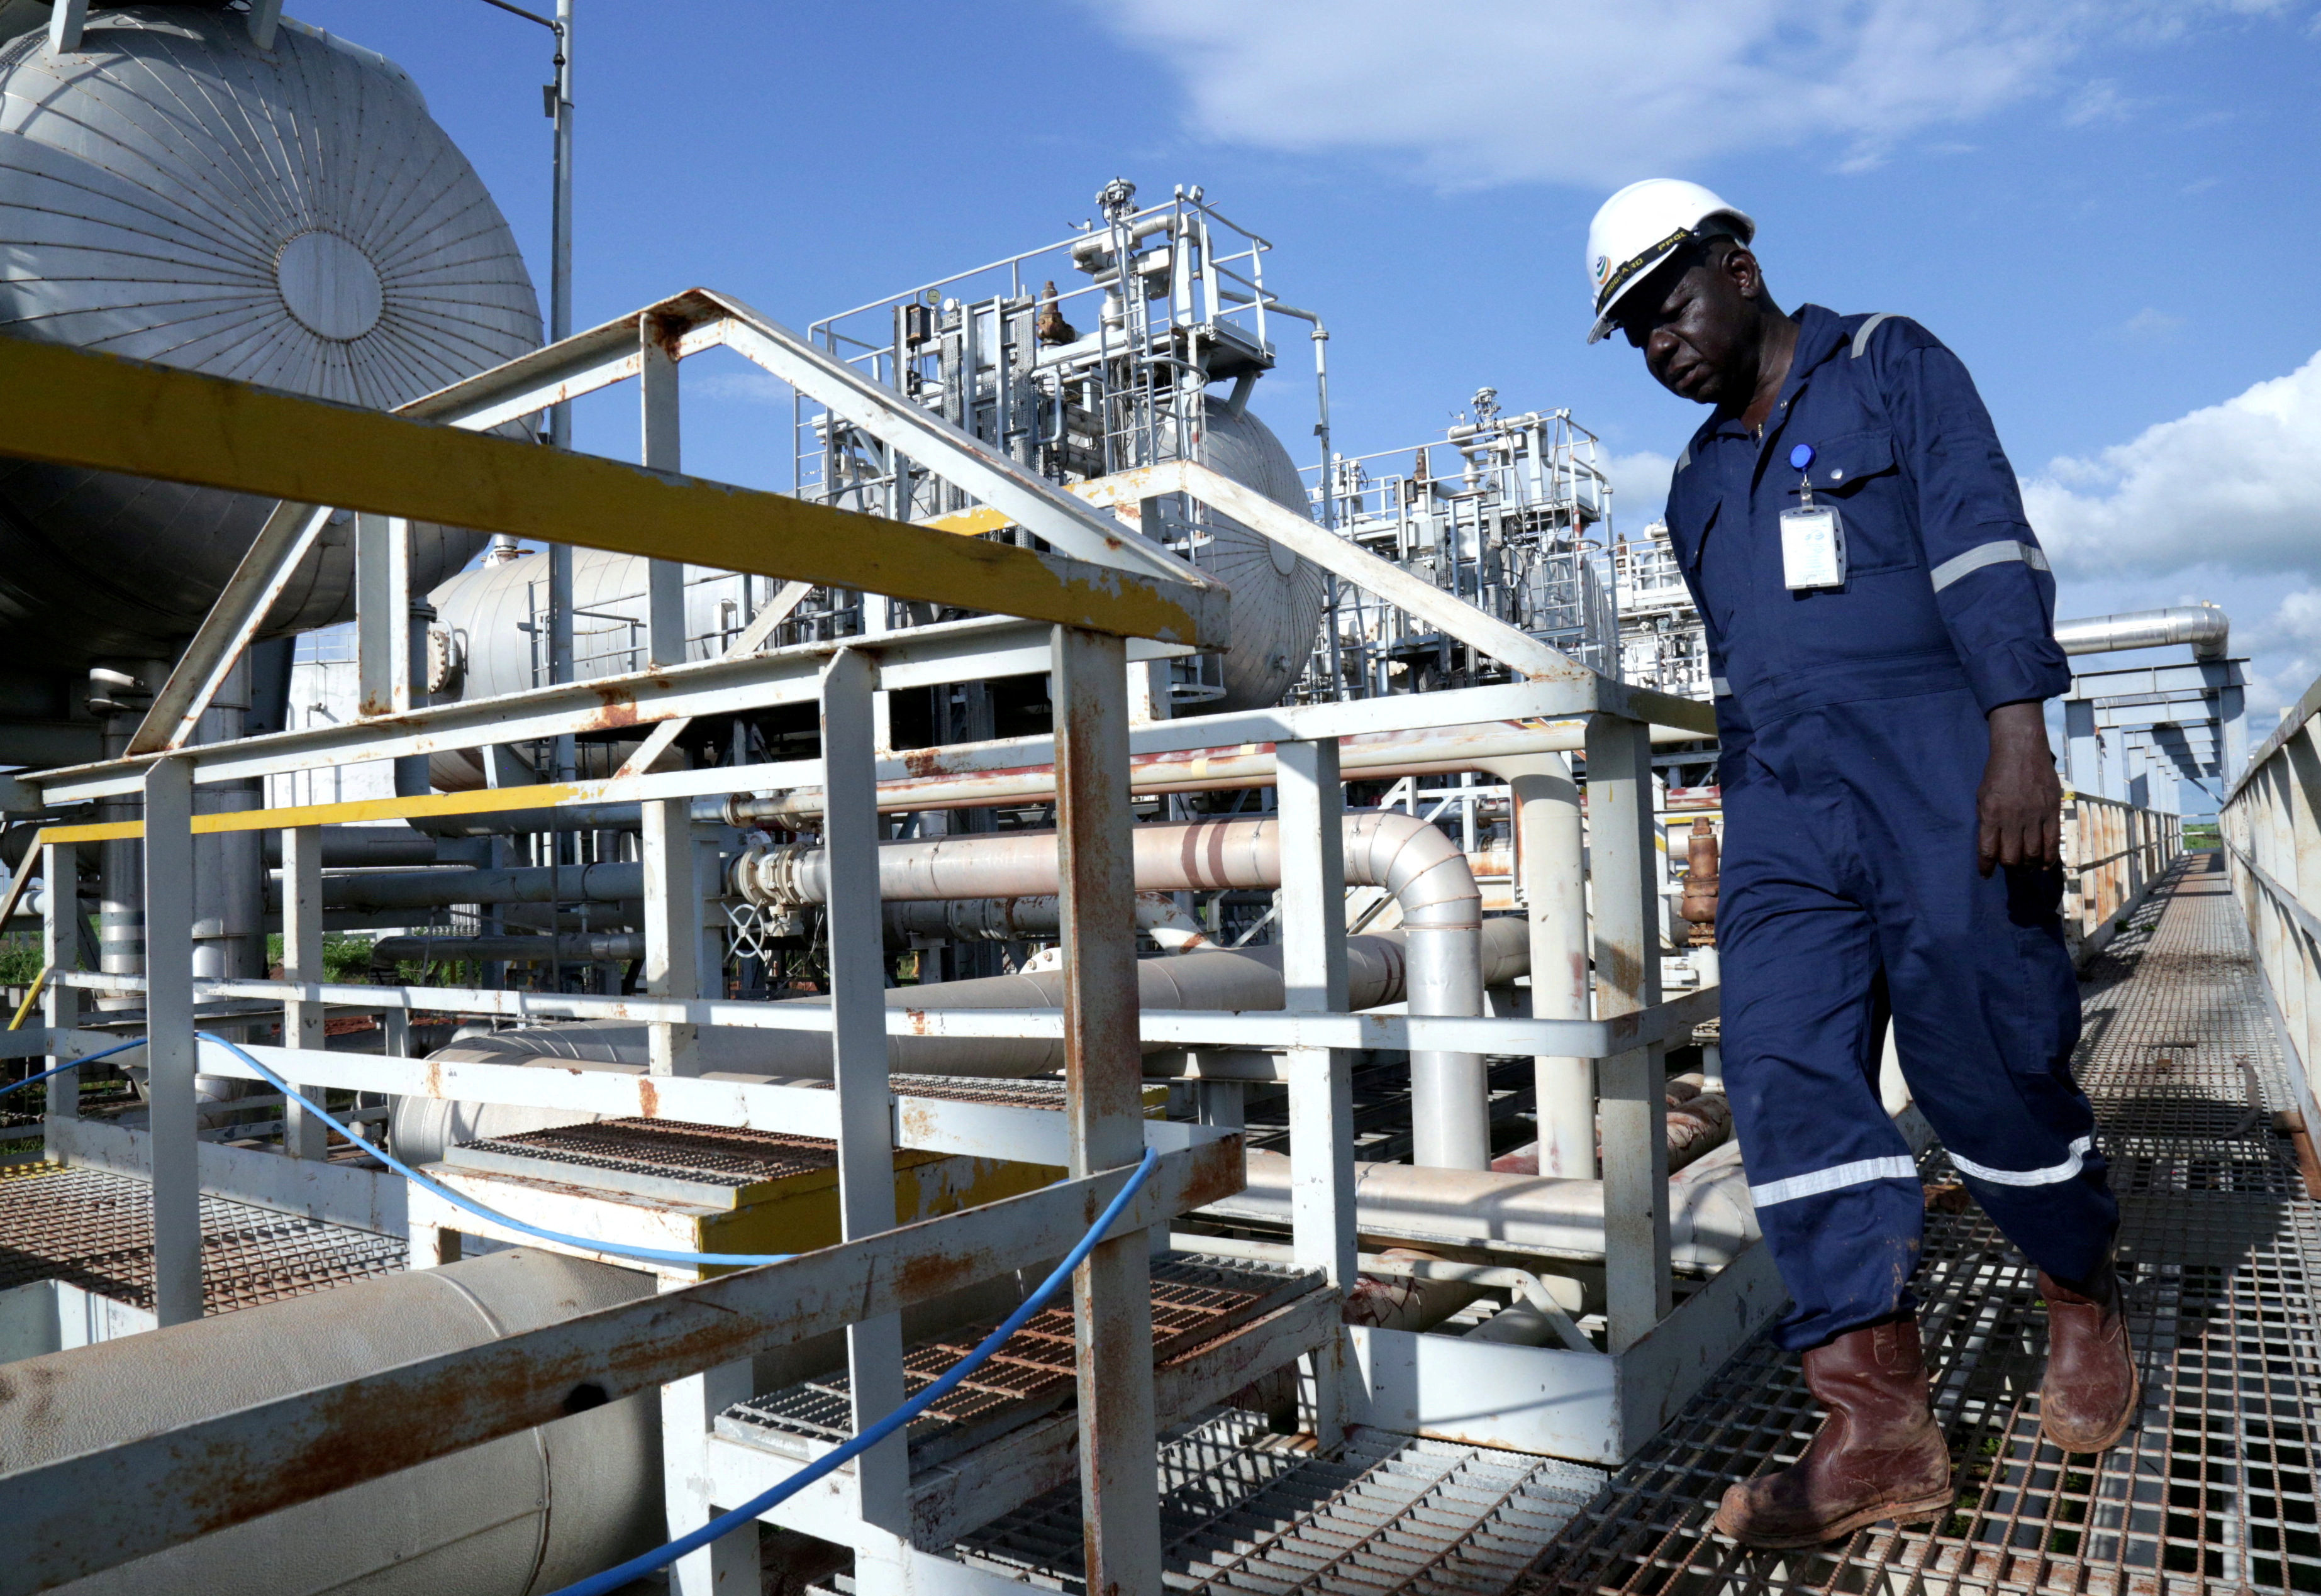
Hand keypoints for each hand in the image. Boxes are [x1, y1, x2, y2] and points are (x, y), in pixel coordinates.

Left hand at [1977, 700, 2061, 876]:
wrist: (2021, 750)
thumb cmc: (1997, 772)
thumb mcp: (1982, 796)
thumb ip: (1986, 820)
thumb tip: (1991, 844)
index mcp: (1991, 814)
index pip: (1987, 850)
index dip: (1986, 867)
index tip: (1986, 875)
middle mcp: (2012, 818)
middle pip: (2011, 857)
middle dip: (2009, 868)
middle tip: (2010, 868)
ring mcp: (2034, 815)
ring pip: (2033, 853)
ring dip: (2028, 866)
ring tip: (2026, 868)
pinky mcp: (2052, 811)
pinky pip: (2052, 842)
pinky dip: (2049, 858)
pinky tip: (2045, 865)